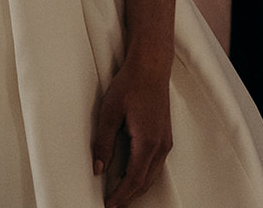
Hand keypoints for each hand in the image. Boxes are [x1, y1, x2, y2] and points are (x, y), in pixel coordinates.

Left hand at [92, 59, 172, 206]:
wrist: (151, 68)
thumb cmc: (129, 86)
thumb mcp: (109, 112)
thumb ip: (103, 142)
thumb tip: (98, 168)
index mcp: (147, 143)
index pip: (134, 179)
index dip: (122, 196)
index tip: (109, 205)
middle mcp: (160, 146)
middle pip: (145, 182)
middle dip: (129, 196)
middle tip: (112, 204)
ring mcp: (165, 142)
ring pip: (152, 175)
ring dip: (137, 187)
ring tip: (119, 195)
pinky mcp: (164, 137)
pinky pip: (155, 164)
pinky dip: (143, 175)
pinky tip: (130, 175)